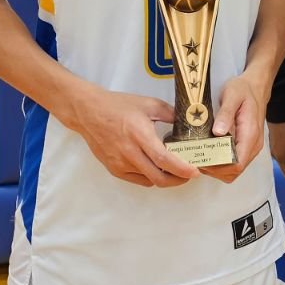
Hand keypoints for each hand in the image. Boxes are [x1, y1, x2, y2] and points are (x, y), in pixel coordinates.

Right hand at [69, 85, 198, 187]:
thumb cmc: (119, 106)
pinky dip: (150, 177)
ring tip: (173, 169)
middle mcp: (129, 153)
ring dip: (164, 178)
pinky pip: (137, 179)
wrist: (89, 112)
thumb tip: (188, 122)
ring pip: (149, 180)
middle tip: (188, 174)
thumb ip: (170, 114)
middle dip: (178, 180)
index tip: (195, 171)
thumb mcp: (149, 104)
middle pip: (158, 177)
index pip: (164, 159)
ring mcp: (120, 164)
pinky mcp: (114, 169)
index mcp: (140, 134)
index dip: (182, 169)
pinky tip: (155, 167)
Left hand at [208, 72, 269, 183]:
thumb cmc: (243, 90)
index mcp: (250, 135)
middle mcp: (253, 146)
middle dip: (214, 170)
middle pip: (234, 171)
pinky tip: (209, 153)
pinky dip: (221, 164)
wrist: (256, 87)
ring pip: (234, 171)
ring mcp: (251, 148)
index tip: (200, 159)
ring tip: (200, 156)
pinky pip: (234, 163)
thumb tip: (218, 132)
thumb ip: (226, 113)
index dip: (218, 167)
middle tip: (195, 158)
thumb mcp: (232, 95)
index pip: (236, 164)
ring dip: (216, 169)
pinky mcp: (246, 147)